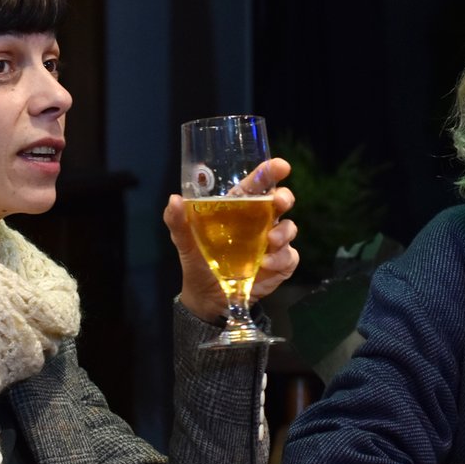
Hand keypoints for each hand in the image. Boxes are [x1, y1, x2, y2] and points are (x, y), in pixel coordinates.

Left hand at [164, 156, 298, 322]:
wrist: (208, 297)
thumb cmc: (198, 261)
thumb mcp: (184, 241)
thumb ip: (177, 221)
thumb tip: (174, 199)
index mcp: (240, 208)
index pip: (258, 184)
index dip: (270, 172)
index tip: (281, 166)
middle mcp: (260, 221)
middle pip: (281, 201)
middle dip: (285, 197)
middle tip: (280, 202)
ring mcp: (273, 242)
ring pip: (289, 228)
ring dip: (283, 232)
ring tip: (270, 242)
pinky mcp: (281, 264)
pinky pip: (290, 256)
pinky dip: (282, 258)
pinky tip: (266, 265)